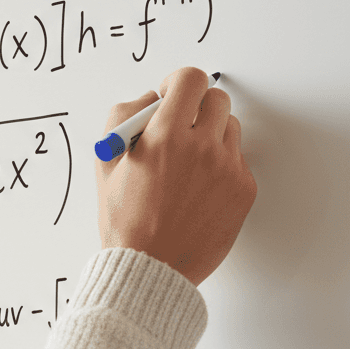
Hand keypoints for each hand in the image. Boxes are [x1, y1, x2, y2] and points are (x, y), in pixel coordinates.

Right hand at [95, 67, 256, 285]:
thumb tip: (149, 100)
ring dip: (211, 137)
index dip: (179, 83)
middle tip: (181, 129)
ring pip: (230, 129)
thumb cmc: (126, 222)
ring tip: (188, 167)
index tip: (172, 95)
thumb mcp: (106, 164)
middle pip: (217, 99)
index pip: (190, 79)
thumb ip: (123, 119)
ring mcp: (227, 169)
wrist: (151, 269)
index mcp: (165, 137)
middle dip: (197, 108)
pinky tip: (198, 191)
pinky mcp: (243, 190)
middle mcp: (201, 148)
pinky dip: (220, 168)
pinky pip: (238, 161)